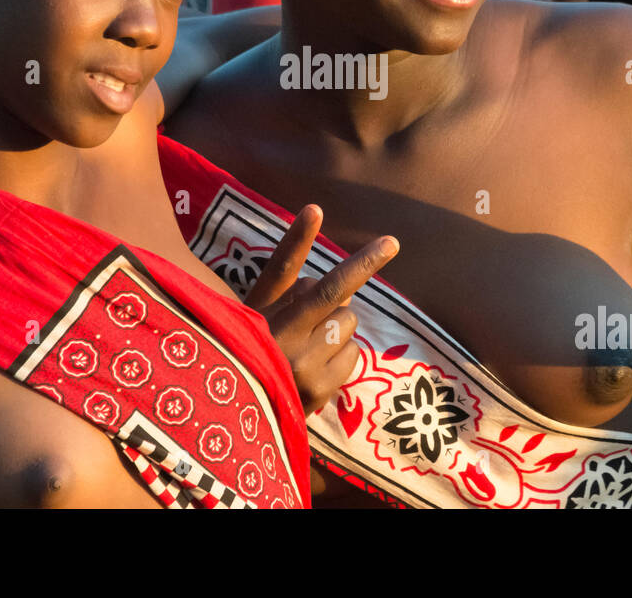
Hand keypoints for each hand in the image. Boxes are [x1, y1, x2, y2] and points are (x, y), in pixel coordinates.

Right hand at [244, 205, 398, 414]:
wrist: (241, 423)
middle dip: (364, 264)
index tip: (315, 208)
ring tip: (313, 345)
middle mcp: (277, 335)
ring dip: (339, 325)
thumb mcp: (256, 321)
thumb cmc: (255, 358)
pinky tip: (320, 367)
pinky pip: (354, 352)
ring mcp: (300, 364)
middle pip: (332, 291)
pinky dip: (343, 354)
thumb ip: (290, 296)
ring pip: (348, 319)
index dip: (298, 237)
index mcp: (257, 311)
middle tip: (390, 243)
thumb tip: (343, 288)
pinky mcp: (319, 389)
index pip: (280, 269)